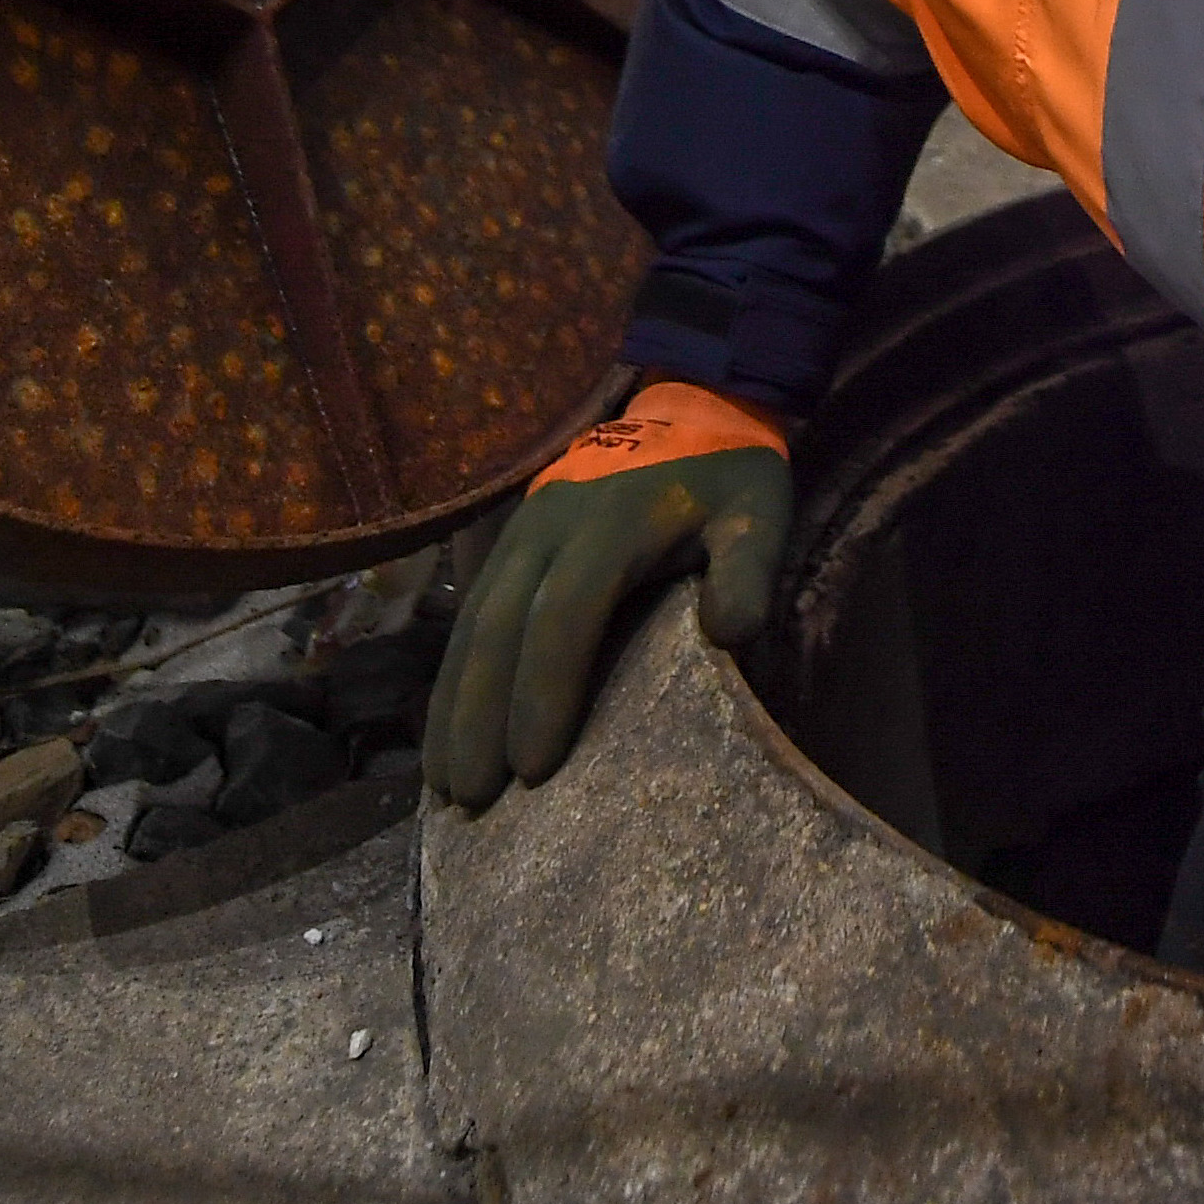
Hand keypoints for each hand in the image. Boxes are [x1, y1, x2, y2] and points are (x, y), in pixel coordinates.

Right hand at [425, 383, 792, 811]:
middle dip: (479, 716)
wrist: (688, 403)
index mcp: (609, 525)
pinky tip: (444, 734)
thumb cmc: (727, 476)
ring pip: (471, 626)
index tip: (534, 768)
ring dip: (452, 706)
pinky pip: (469, 616)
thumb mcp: (759, 512)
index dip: (544, 690)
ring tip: (444, 786)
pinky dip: (452, 678)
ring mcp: (520, 534)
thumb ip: (749, 570)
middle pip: (498, 629)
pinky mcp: (507, 545)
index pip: (563, 614)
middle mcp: (548, 529)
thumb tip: (730, 635)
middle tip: (470, 800)